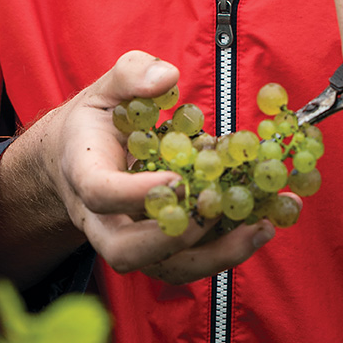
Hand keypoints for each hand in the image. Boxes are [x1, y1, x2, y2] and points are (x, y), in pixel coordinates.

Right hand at [0, 51, 274, 286]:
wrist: (78, 158)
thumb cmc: (97, 123)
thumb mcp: (106, 89)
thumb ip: (131, 74)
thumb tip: (166, 76)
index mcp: (85, 174)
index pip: (101, 193)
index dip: (136, 193)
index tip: (178, 180)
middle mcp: (104, 219)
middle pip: (126, 251)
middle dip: (173, 239)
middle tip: (211, 212)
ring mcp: (132, 239)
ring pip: (165, 268)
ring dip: (216, 254)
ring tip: (260, 228)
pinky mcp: (161, 248)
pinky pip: (192, 261)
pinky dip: (229, 248)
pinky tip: (264, 225)